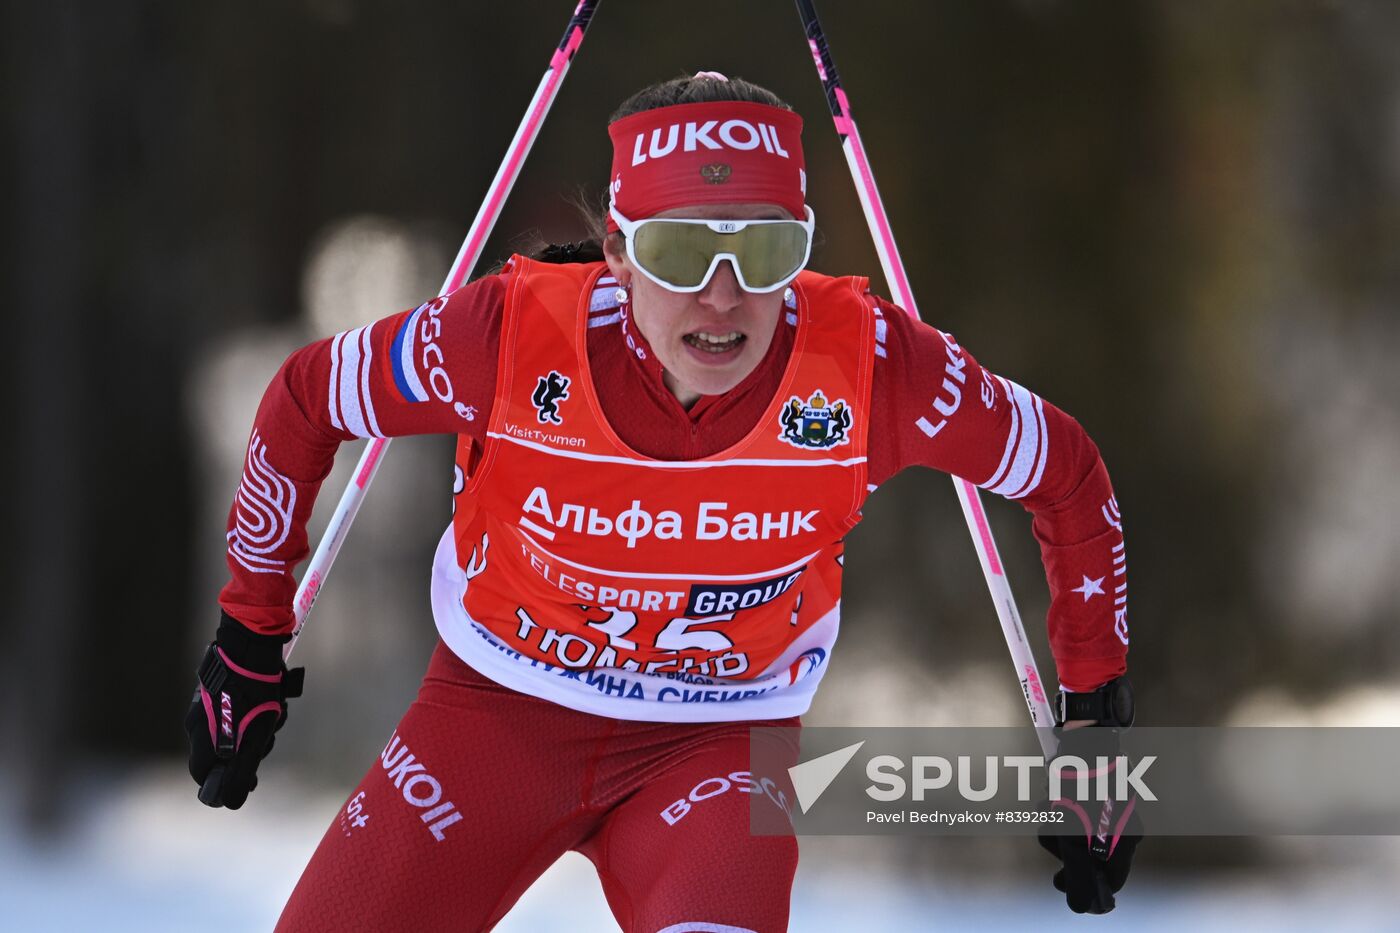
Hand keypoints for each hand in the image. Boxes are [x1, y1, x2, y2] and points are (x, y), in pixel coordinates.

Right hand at [185, 613, 303, 808]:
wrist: (251, 644)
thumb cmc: (255, 691)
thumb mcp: (255, 736)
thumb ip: (241, 771)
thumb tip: (230, 803)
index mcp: (201, 736)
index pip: (202, 774)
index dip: (224, 782)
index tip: (250, 778)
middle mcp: (197, 722)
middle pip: (222, 753)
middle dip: (249, 750)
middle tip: (270, 734)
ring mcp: (207, 704)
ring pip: (233, 730)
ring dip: (256, 727)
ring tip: (276, 711)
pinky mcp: (221, 690)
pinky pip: (237, 711)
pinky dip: (254, 711)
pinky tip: (273, 699)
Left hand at [1036, 725, 1142, 913]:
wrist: (1085, 734)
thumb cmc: (1080, 781)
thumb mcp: (1072, 830)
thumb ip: (1076, 868)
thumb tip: (1078, 906)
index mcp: (1125, 839)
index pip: (1111, 880)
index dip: (1085, 885)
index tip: (1060, 881)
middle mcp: (1123, 825)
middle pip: (1088, 853)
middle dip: (1062, 843)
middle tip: (1051, 825)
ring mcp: (1110, 807)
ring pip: (1075, 830)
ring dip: (1055, 820)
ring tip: (1049, 801)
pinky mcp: (1095, 791)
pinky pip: (1074, 810)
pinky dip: (1059, 805)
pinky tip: (1051, 791)